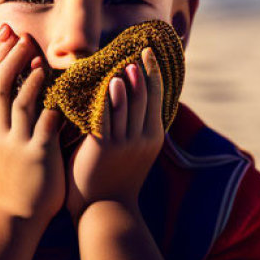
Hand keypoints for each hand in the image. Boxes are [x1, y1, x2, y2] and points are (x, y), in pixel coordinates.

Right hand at [0, 23, 64, 222]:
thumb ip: (2, 118)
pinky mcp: (36, 155)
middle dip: (7, 56)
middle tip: (19, 34)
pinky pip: (43, 122)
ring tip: (36, 54)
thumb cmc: (12, 180)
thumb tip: (9, 85)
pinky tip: (57, 87)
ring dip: (25, 73)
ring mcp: (14, 144)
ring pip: (16, 100)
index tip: (2, 32)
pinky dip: (48, 101)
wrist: (14, 218)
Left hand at [66, 47, 163, 222]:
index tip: (148, 52)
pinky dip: (111, 99)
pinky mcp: (105, 148)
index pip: (156, 97)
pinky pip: (109, 117)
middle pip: (145, 96)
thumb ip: (132, 127)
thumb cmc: (114, 180)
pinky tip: (111, 83)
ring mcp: (125, 143)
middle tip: (138, 49)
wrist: (104, 210)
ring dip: (128, 81)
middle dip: (142, 71)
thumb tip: (128, 100)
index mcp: (152, 137)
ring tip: (125, 62)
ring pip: (129, 104)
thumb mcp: (133, 153)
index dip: (153, 73)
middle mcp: (142, 138)